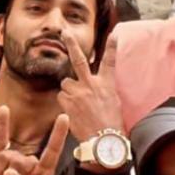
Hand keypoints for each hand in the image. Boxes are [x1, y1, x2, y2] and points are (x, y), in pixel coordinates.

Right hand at [0, 105, 69, 174]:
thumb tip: (10, 172)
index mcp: (42, 174)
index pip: (52, 152)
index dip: (58, 135)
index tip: (64, 117)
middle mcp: (30, 163)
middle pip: (22, 159)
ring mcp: (13, 158)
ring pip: (6, 156)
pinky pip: (0, 139)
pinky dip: (2, 125)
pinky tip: (4, 110)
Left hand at [57, 29, 123, 143]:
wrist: (103, 141)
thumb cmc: (111, 125)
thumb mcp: (113, 102)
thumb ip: (102, 89)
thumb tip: (95, 85)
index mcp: (106, 84)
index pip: (110, 61)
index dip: (112, 47)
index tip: (113, 34)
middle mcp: (91, 85)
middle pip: (79, 61)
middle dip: (71, 45)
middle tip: (65, 33)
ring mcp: (78, 93)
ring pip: (65, 84)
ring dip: (68, 90)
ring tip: (77, 104)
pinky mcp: (68, 102)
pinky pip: (61, 97)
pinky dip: (65, 102)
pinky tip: (73, 112)